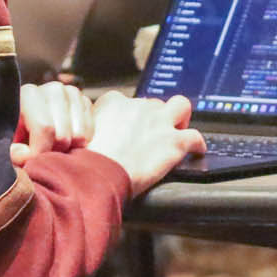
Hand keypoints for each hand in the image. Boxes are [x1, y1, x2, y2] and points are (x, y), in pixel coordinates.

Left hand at [11, 81, 93, 164]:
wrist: (30, 127)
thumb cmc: (17, 136)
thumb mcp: (7, 145)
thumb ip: (13, 153)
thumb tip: (26, 154)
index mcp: (28, 94)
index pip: (44, 127)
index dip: (39, 152)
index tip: (31, 160)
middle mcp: (53, 89)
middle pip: (62, 135)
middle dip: (53, 152)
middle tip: (43, 154)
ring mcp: (72, 94)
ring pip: (79, 136)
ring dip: (67, 149)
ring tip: (53, 147)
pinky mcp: (85, 101)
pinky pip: (89, 132)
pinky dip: (79, 143)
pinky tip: (66, 140)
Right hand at [86, 93, 205, 196]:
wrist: (98, 176)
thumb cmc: (85, 161)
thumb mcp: (78, 134)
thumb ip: (88, 128)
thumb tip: (85, 134)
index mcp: (114, 103)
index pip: (127, 100)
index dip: (130, 115)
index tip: (129, 126)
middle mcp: (139, 107)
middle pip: (153, 105)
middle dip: (154, 118)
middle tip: (150, 135)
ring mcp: (159, 123)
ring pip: (181, 107)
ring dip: (180, 118)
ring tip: (177, 131)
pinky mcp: (174, 142)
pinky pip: (196, 137)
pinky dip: (198, 144)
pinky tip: (196, 150)